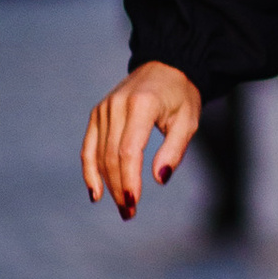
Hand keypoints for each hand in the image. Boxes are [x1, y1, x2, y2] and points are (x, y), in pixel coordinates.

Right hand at [80, 62, 201, 217]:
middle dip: (119, 188)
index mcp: (141, 105)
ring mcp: (104, 109)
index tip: (133, 202)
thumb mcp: (188, 120)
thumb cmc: (181, 95)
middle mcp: (117, 106)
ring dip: (108, 185)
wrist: (166, 65)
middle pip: (112, 156)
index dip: (129, 179)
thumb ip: (174, 149)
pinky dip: (90, 171)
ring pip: (99, 155)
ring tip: (122, 207)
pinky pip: (88, 147)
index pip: (128, 150)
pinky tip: (96, 193)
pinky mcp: (97, 114)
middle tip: (130, 213)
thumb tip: (160, 179)